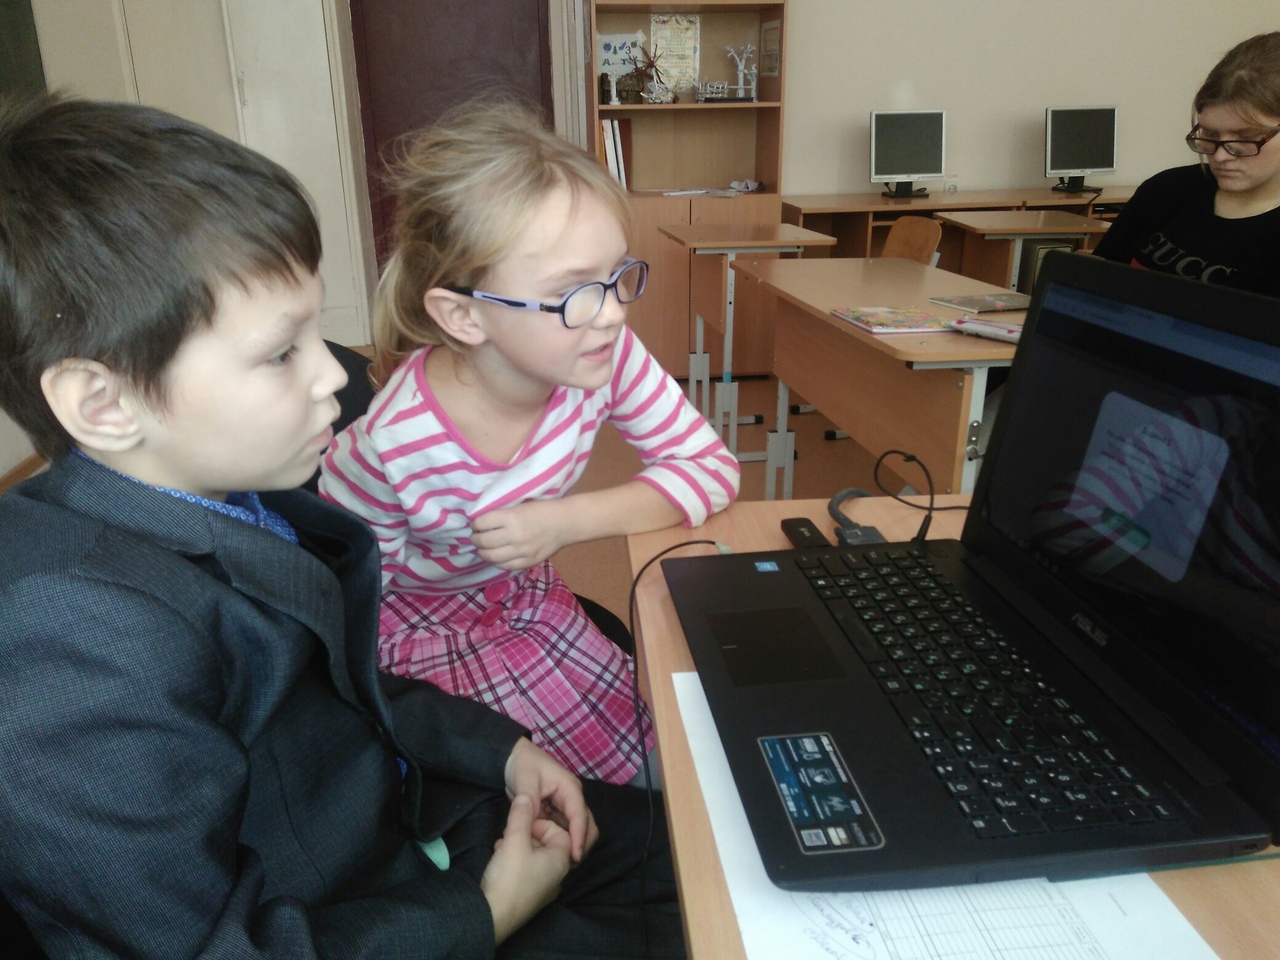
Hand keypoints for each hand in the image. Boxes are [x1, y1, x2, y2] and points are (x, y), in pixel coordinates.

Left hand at [470, 500, 569, 570]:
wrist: (565, 523)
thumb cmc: (542, 509)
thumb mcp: (519, 505)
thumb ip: (502, 515)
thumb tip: (481, 522)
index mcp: (512, 517)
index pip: (482, 523)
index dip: (475, 524)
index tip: (475, 524)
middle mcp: (514, 535)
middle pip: (483, 541)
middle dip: (475, 539)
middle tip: (475, 536)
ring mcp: (521, 551)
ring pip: (491, 556)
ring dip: (482, 552)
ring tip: (483, 548)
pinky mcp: (527, 562)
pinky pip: (504, 566)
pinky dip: (495, 562)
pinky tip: (495, 557)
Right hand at [480, 794, 571, 943]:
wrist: (492, 917)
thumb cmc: (509, 877)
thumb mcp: (514, 841)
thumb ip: (521, 816)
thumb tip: (525, 796)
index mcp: (561, 861)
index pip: (561, 832)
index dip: (541, 824)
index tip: (522, 825)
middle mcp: (557, 876)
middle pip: (547, 844)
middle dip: (526, 834)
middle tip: (509, 833)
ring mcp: (543, 889)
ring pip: (534, 856)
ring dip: (518, 846)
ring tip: (501, 845)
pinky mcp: (529, 896)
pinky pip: (526, 870)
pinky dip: (514, 861)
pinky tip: (499, 859)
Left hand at [504, 737, 597, 862]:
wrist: (512, 758)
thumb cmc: (522, 765)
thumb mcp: (525, 780)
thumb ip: (530, 801)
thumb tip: (532, 822)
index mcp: (569, 788)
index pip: (580, 814)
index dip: (579, 836)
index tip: (575, 856)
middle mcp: (572, 798)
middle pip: (587, 825)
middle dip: (581, 844)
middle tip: (569, 865)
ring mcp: (566, 807)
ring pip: (577, 831)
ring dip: (571, 845)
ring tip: (560, 863)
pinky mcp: (557, 814)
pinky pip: (563, 831)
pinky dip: (561, 842)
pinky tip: (551, 853)